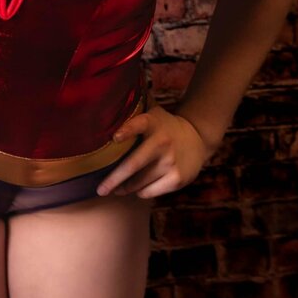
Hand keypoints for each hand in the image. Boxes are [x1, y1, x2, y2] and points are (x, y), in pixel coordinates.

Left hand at [96, 105, 211, 199]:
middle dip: (114, 179)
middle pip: (133, 164)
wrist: (197, 139)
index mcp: (152, 123)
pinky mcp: (177, 179)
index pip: (138, 124)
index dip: (127, 130)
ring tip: (116, 189)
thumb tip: (103, 105)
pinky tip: (138, 188)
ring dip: (124, 188)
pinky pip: (149, 191)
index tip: (114, 137)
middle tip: (100, 189)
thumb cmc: (163, 128)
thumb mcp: (152, 115)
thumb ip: (132, 113)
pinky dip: (140, 192)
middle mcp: (162, 142)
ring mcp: (170, 162)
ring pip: (139, 182)